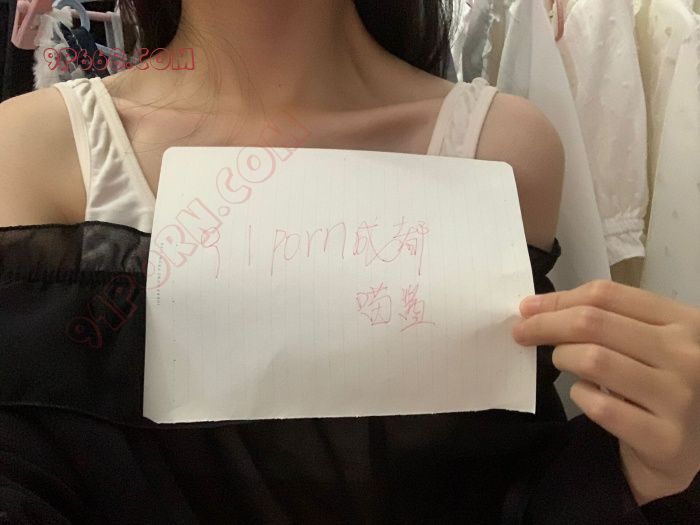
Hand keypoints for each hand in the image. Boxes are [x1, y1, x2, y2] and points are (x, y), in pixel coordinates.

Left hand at [512, 280, 699, 504]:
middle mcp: (687, 356)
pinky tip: (585, 394)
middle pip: (593, 322)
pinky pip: (600, 406)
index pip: (607, 294)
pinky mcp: (665, 438)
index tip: (528, 308)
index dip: (558, 299)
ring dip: (563, 358)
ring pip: (593, 359)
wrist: (692, 449)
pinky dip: (580, 395)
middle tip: (522, 332)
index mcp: (685, 322)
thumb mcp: (652, 343)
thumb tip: (536, 307)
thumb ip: (611, 320)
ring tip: (562, 363)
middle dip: (546, 325)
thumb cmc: (664, 385)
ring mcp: (679, 399)